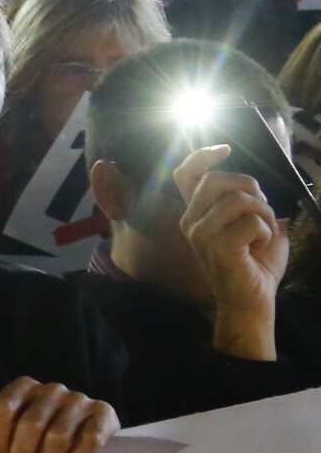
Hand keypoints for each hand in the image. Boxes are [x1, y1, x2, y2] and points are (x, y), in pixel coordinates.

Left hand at [0, 377, 117, 452]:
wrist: (85, 425)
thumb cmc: (42, 432)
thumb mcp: (17, 430)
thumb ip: (6, 442)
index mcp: (23, 388)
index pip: (3, 409)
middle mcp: (51, 390)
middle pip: (31, 425)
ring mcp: (78, 400)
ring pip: (58, 436)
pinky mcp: (103, 413)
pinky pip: (89, 441)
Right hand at [173, 144, 288, 359]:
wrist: (252, 303)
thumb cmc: (255, 267)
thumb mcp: (256, 228)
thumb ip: (252, 205)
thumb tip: (259, 189)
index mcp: (196, 214)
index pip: (185, 175)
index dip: (202, 156)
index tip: (224, 149)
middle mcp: (190, 220)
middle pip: (220, 180)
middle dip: (253, 190)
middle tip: (263, 214)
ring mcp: (200, 233)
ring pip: (240, 199)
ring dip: (265, 214)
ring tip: (265, 234)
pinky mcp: (216, 247)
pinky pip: (251, 222)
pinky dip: (266, 232)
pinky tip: (260, 248)